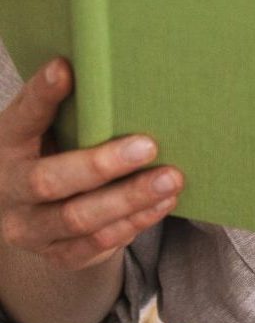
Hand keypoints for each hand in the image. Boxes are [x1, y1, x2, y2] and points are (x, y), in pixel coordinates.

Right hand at [0, 59, 182, 270]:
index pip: (23, 118)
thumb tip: (118, 67)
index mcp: (8, 145)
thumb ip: (76, 106)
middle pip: (50, 181)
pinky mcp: (57, 254)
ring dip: (130, 199)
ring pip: (79, 219)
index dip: (42, 95)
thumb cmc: (56, 150)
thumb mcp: (53, 127)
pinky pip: (96, 244)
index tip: (66, 68)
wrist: (36, 211)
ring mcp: (30, 228)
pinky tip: (162, 203)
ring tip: (171, 178)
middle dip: (101, 164)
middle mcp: (10, 190)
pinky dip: (134, 223)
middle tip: (148, 145)